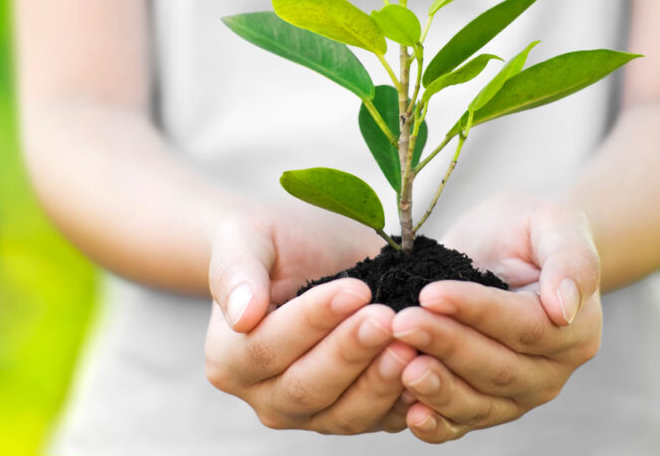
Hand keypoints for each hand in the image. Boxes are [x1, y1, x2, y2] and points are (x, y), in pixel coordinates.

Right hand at [205, 206, 415, 433]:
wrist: (309, 254)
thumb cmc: (273, 243)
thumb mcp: (247, 239)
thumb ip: (238, 273)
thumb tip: (242, 314)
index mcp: (229, 358)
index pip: (268, 348)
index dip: (312, 322)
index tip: (354, 290)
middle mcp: (266, 396)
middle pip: (307, 387)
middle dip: (351, 353)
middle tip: (388, 318)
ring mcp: (312, 414)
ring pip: (346, 414)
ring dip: (382, 381)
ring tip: (412, 342)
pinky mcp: (355, 415)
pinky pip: (382, 419)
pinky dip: (407, 398)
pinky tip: (430, 367)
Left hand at [391, 196, 602, 442]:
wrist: (508, 250)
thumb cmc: (529, 232)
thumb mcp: (555, 224)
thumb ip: (571, 260)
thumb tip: (564, 308)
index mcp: (574, 329)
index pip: (523, 326)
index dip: (476, 311)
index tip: (431, 293)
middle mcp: (550, 371)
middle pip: (496, 368)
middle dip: (445, 346)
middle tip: (401, 323)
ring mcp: (518, 396)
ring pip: (477, 403)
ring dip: (436, 388)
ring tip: (398, 365)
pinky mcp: (485, 407)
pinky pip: (460, 425)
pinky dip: (434, 424)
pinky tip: (408, 412)